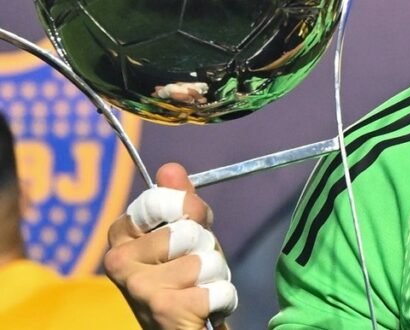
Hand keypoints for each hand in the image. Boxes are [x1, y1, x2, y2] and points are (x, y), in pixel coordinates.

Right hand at [105, 163, 235, 328]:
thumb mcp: (187, 236)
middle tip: (196, 268)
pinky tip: (204, 310)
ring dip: (214, 274)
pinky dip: (222, 297)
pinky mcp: (163, 309)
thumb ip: (181, 203)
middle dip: (205, 247)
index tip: (186, 226)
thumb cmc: (186, 282)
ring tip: (199, 289)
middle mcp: (118, 262)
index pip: (157, 200)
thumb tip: (170, 168)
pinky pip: (216, 286)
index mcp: (120, 238)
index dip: (185, 210)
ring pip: (203, 258)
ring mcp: (138, 286)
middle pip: (186, 229)